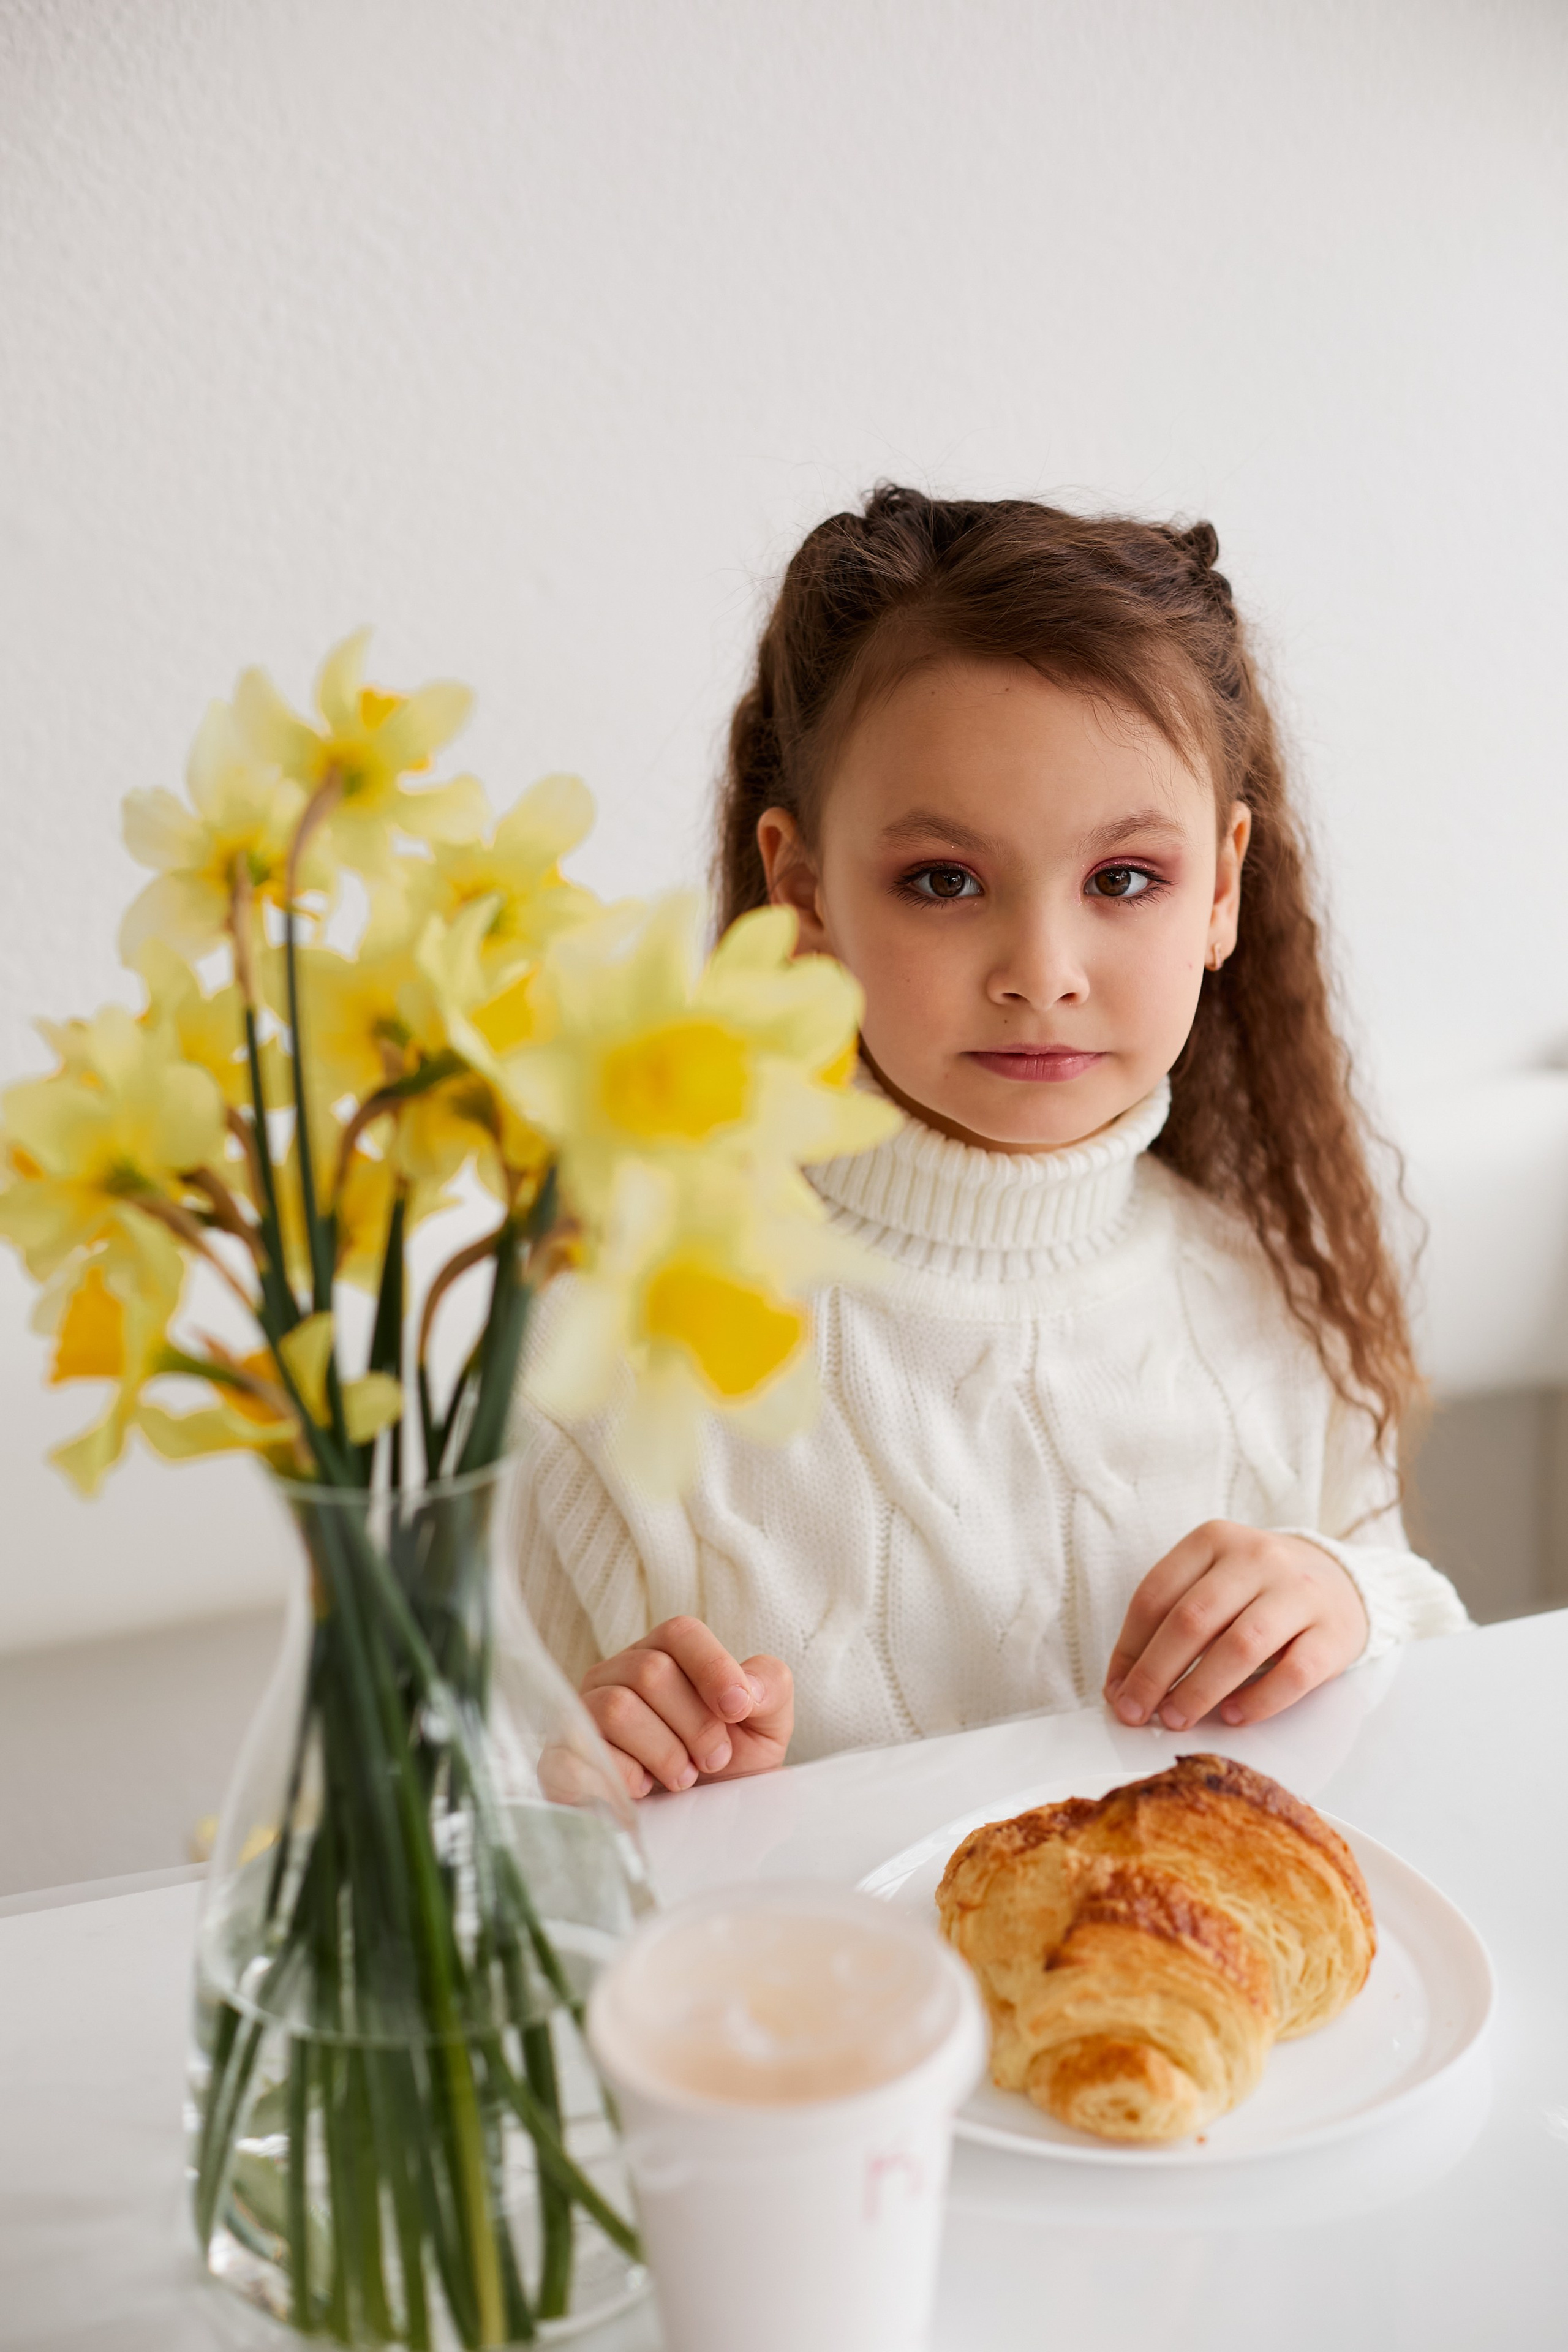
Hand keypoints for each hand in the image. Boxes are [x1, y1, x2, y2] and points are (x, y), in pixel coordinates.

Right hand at [581, 1616, 793, 1800]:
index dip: (713, 1667)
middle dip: (695, 1723)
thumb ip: (769, 1688)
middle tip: (714, 1760)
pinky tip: (642, 1790)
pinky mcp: (561, 1759)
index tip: (738, 1710)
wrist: (690, 1830)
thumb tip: (748, 1687)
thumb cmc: (724, 1769)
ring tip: (683, 1778)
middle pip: (649, 1671)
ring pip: (616, 1708)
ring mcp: (582, 1714)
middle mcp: (616, 1675)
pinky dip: (623, 1775)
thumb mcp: (763, 1727)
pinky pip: (581, 1753)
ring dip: (664, 1751)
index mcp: (663, 1656)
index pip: (679, 1634)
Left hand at [1103, 1522, 1367, 1731]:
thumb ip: (1172, 1619)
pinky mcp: (1334, 1632)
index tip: (1116, 1690)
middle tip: (1136, 1713)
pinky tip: (1232, 1717)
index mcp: (1213, 1540)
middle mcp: (1256, 1558)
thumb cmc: (1258, 1590)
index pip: (1155, 1594)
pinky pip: (1294, 1673)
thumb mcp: (1213, 1581)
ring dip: (1199, 1690)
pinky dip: (1258, 1700)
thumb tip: (1125, 1685)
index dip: (1129, 1648)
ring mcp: (1299, 1592)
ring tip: (1176, 1720)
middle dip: (1155, 1673)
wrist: (1342, 1581)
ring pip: (1241, 1646)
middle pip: (1193, 1619)